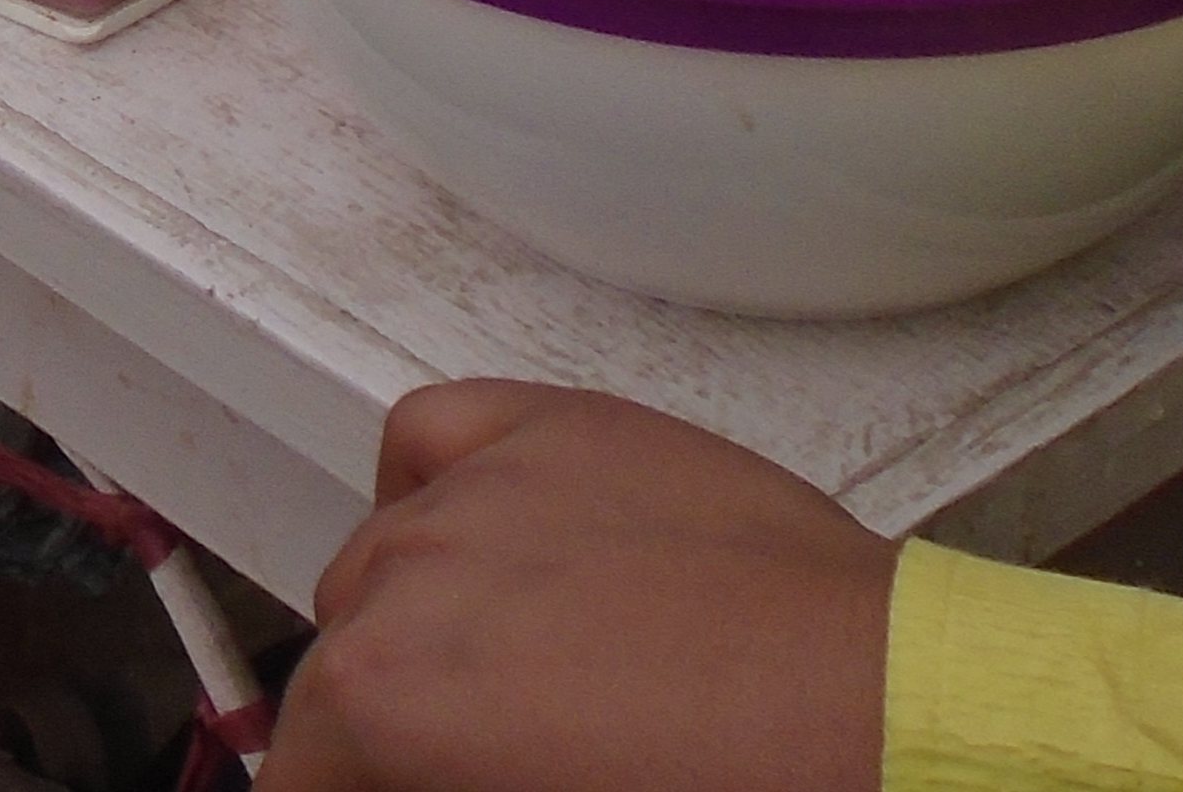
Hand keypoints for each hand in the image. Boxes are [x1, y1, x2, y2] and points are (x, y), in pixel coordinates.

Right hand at [268, 385, 893, 791]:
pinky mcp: (557, 427)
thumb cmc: (739, 787)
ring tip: (511, 681)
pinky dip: (436, 487)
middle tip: (482, 762)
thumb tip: (422, 771)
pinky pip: (434, 437)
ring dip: (415, 621)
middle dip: (392, 729)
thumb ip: (446, 780)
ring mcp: (482, 486)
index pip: (304, 771)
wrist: (878, 722)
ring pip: (378, 562)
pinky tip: (481, 542)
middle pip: (338, 667)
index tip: (393, 791)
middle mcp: (406, 575)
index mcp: (385, 700)